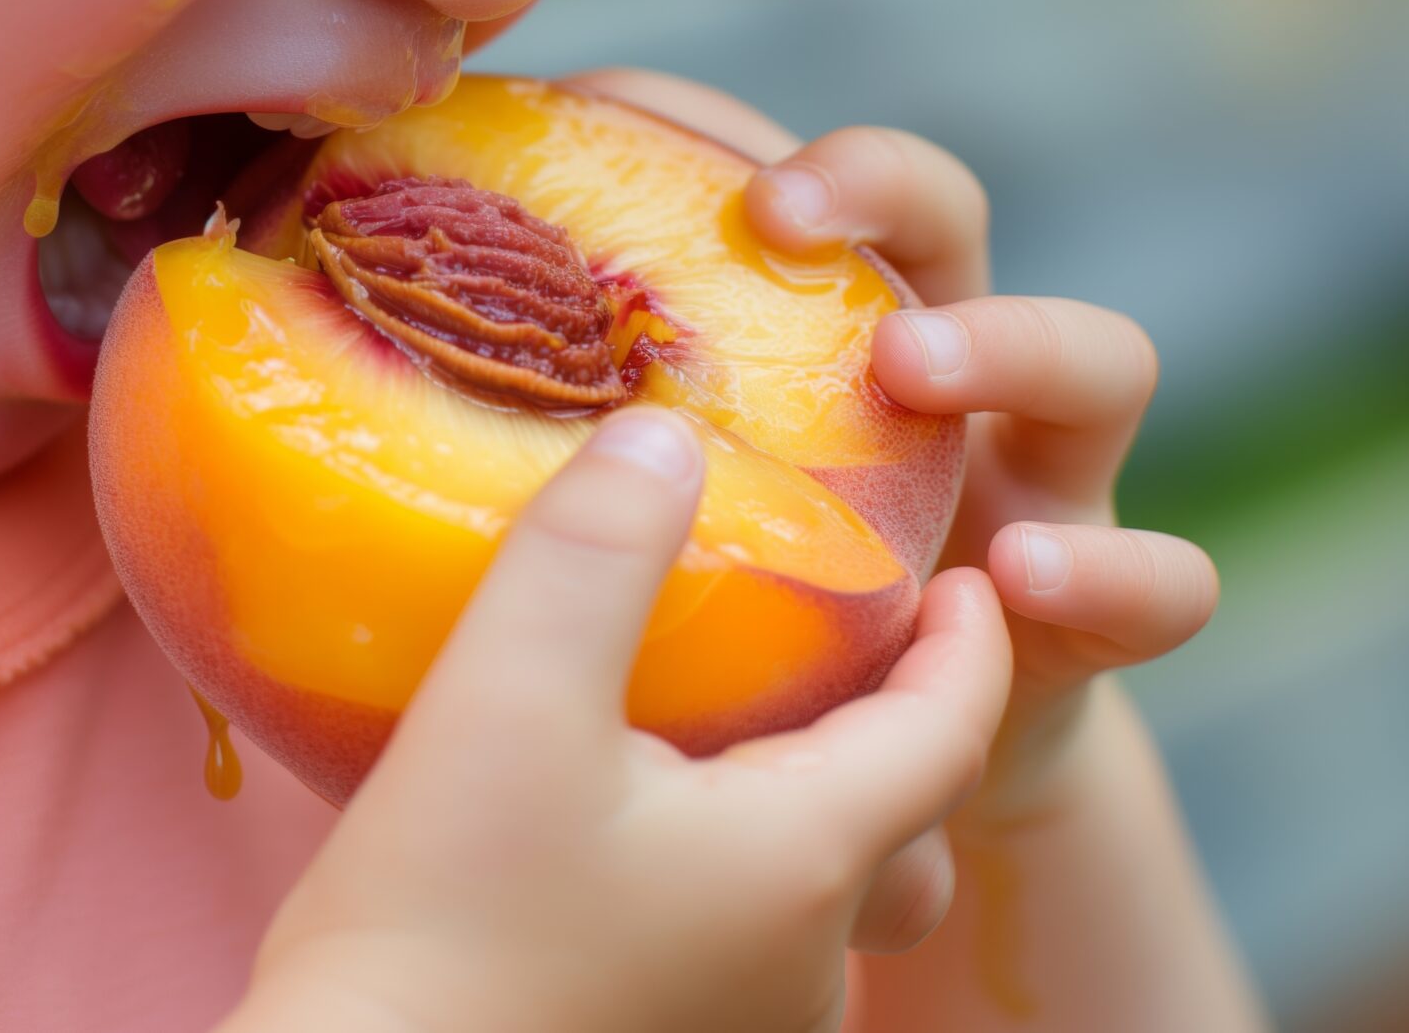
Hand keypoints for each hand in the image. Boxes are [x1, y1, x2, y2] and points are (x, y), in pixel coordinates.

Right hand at [232, 408, 1013, 1032]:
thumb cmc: (435, 931)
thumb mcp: (506, 706)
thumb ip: (595, 552)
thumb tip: (665, 435)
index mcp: (805, 860)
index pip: (952, 730)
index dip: (973, 643)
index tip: (961, 577)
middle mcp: (806, 964)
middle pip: (897, 814)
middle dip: (890, 713)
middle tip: (840, 626)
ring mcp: (742, 1031)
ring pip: (818, 890)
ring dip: (802, 796)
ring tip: (731, 714)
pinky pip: (744, 945)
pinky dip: (730, 866)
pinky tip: (636, 831)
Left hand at [562, 69, 1217, 825]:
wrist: (859, 778)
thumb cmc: (709, 620)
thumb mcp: (602, 517)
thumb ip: (487, 433)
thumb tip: (232, 342)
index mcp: (801, 328)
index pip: (775, 178)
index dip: (714, 126)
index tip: (611, 112)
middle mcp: (927, 367)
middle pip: (950, 216)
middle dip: (884, 193)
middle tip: (782, 217)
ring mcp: (1026, 468)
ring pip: (1094, 357)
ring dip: (1016, 353)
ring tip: (909, 370)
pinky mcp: (1087, 602)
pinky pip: (1157, 572)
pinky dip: (1117, 575)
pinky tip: (1032, 593)